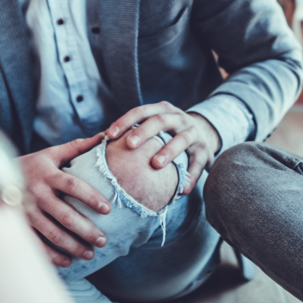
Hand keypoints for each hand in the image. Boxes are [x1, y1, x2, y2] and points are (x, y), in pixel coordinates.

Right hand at [20, 133, 109, 266]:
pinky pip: (36, 245)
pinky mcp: (17, 226)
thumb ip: (77, 147)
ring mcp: (25, 212)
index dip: (91, 197)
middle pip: (65, 215)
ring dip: (73, 246)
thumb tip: (104, 136)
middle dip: (86, 229)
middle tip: (103, 240)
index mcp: (47, 174)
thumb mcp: (51, 153)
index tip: (108, 208)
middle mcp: (35, 193)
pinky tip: (68, 261)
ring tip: (90, 253)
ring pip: (52, 233)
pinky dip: (52, 256)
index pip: (73, 185)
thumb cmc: (31, 165)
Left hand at [106, 102, 220, 193]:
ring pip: (182, 139)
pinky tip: (181, 191)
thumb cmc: (168, 134)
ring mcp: (194, 133)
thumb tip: (97, 143)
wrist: (204, 134)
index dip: (125, 121)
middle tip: (130, 144)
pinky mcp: (205, 151)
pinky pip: (198, 164)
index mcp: (162, 110)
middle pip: (160, 120)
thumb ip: (133, 132)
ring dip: (169, 151)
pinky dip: (190, 176)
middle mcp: (179, 118)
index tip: (109, 135)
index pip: (141, 111)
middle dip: (144, 131)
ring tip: (155, 165)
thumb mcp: (155, 127)